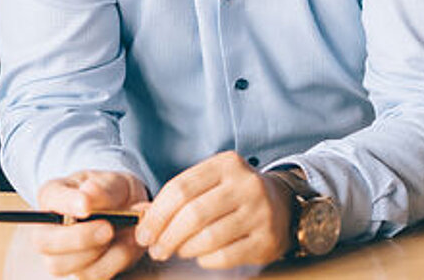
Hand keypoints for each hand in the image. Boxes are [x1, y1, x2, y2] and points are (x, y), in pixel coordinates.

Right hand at [32, 170, 148, 279]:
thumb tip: (88, 193)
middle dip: (79, 238)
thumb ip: (105, 188)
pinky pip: (93, 276)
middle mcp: (48, 228)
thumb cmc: (116, 192)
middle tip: (108, 229)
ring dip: (103, 252)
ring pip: (66, 265)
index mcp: (53, 194)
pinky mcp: (81, 272)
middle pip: (44, 242)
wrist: (132, 213)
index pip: (50, 198)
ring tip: (128, 233)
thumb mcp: (117, 182)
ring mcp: (60, 255)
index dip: (66, 204)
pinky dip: (116, 262)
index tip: (85, 206)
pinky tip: (130, 244)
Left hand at [135, 151, 293, 268]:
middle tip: (156, 249)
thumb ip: (180, 194)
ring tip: (177, 251)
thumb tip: (142, 217)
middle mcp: (247, 184)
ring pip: (208, 237)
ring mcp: (260, 212)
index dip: (156, 214)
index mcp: (227, 164)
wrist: (281, 204)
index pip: (180, 188)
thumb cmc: (234, 194)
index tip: (143, 232)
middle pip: (192, 214)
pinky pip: (224, 256)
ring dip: (184, 249)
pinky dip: (205, 259)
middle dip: (166, 236)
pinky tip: (202, 255)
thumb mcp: (212, 182)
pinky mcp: (266, 239)